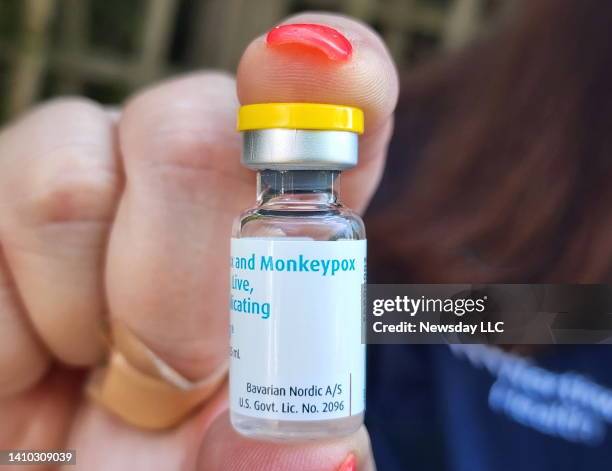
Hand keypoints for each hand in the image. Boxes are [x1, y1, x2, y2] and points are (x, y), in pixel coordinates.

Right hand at [0, 13, 397, 470]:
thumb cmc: (160, 468)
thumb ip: (275, 463)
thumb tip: (324, 455)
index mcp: (277, 237)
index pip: (328, 120)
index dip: (340, 80)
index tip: (327, 67)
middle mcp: (184, 186)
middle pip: (192, 125)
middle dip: (177, 275)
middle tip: (171, 374)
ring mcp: (83, 179)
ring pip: (70, 172)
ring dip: (86, 308)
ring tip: (96, 375)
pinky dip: (11, 333)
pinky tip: (33, 367)